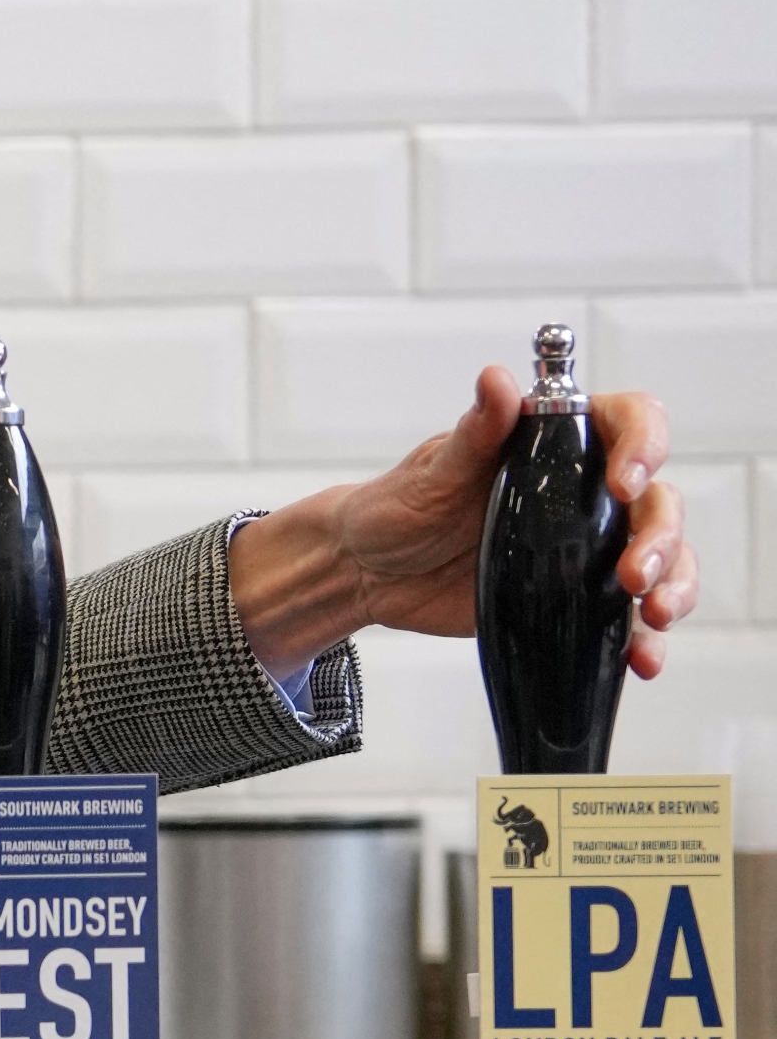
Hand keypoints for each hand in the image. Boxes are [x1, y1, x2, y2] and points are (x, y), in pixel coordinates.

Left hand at [231, 366, 695, 680]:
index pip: (627, 423)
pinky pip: (627, 614)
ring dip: (672, 584)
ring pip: (662, 556)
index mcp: (554, 443)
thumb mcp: (432, 472)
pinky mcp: (575, 595)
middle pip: (657, 500)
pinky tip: (642, 658)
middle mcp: (583, 490)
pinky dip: (645, 635)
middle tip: (632, 575)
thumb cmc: (396, 508)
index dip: (643, 445)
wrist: (367, 573)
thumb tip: (497, 380)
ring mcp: (585, 545)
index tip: (624, 482)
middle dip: (660, 536)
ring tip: (654, 615)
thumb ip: (474, 432)